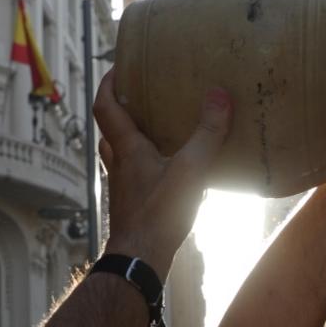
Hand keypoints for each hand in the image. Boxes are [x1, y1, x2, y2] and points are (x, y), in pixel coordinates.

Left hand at [94, 67, 231, 271]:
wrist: (139, 259)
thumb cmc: (158, 214)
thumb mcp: (190, 170)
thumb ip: (207, 134)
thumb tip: (220, 95)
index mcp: (127, 148)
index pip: (105, 106)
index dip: (108, 84)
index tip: (118, 67)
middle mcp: (119, 163)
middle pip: (110, 129)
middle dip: (121, 109)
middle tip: (141, 96)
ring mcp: (124, 186)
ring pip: (120, 153)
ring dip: (132, 138)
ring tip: (157, 129)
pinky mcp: (133, 204)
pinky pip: (135, 174)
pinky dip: (146, 164)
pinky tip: (169, 169)